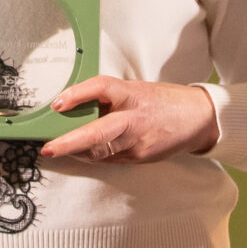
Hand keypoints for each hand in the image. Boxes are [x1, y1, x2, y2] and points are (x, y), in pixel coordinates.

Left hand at [39, 78, 218, 163]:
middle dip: (69, 143)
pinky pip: (110, 159)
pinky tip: (81, 153)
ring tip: (57, 150)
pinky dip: (93, 156)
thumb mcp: (136, 90)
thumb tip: (74, 106)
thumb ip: (109, 98)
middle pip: (98, 133)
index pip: (101, 88)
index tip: (57, 103)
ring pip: (100, 152)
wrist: (198, 119)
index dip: (77, 94)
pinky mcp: (140, 157)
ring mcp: (137, 143)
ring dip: (76, 152)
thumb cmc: (163, 101)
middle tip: (48, 149)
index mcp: (132, 94)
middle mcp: (134, 119)